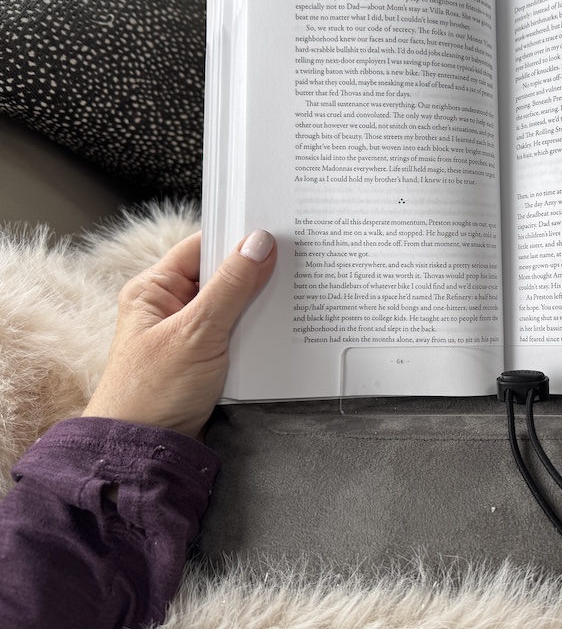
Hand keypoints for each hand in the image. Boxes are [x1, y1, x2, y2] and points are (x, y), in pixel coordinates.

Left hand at [83, 230, 276, 438]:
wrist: (145, 452)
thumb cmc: (152, 392)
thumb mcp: (197, 332)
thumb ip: (231, 286)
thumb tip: (259, 243)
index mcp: (154, 289)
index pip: (201, 246)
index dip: (236, 237)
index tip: (276, 232)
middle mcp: (171, 307)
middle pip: (223, 275)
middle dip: (256, 272)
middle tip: (295, 261)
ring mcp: (191, 333)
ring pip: (236, 305)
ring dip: (261, 304)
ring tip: (295, 293)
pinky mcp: (208, 358)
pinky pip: (240, 332)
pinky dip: (260, 330)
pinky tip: (283, 328)